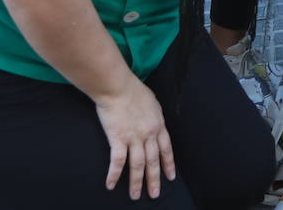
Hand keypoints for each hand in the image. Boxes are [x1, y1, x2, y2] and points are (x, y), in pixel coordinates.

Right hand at [94, 78, 176, 199]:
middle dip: (155, 179)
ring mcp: (134, 138)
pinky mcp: (118, 139)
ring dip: (136, 182)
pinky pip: (117, 162)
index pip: (166, 149)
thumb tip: (155, 123)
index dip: (168, 164)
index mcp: (158, 125)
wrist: (118, 87)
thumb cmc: (134, 91)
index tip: (170, 177)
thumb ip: (154, 116)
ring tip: (135, 195)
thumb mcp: (152, 103)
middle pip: (153, 161)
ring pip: (138, 165)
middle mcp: (149, 134)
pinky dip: (114, 175)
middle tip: (155, 194)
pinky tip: (111, 185)